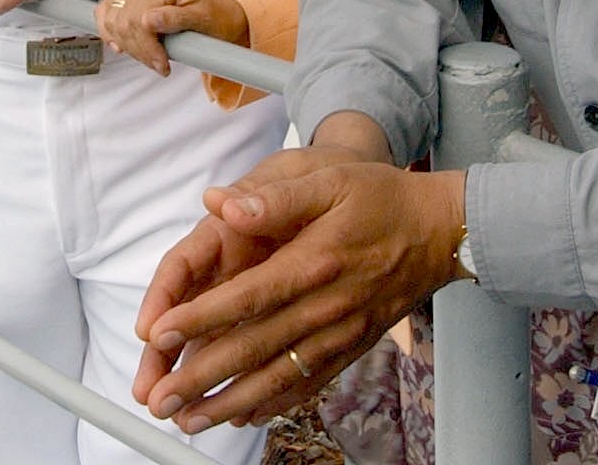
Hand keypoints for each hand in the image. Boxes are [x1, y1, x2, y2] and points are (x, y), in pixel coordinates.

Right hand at [95, 0, 247, 75]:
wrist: (211, 16)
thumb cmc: (209, 19)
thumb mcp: (203, 19)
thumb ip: (177, 18)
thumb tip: (149, 20)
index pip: (141, 18)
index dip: (148, 47)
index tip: (162, 65)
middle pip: (125, 22)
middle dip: (140, 51)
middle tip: (158, 65)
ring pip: (113, 21)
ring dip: (128, 46)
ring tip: (149, 58)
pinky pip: (104, 11)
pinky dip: (108, 31)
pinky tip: (121, 46)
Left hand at [134, 161, 466, 433]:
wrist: (439, 231)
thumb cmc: (381, 198)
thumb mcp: (329, 179)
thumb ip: (274, 197)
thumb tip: (222, 202)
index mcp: (313, 262)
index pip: (246, 297)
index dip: (201, 318)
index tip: (160, 335)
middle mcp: (324, 306)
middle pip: (254, 348)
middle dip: (202, 377)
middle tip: (159, 398)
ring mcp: (338, 333)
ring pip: (278, 376)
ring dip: (230, 401)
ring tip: (189, 419)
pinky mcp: (350, 346)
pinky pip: (308, 383)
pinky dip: (274, 404)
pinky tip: (245, 414)